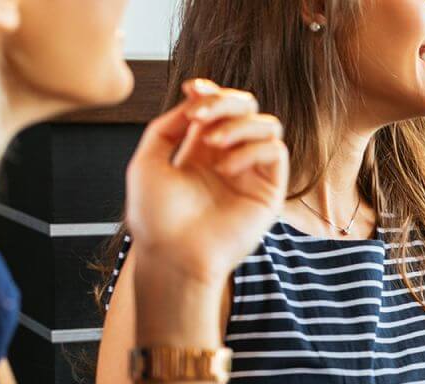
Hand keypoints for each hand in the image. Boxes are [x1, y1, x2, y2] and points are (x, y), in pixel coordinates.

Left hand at [124, 80, 288, 285]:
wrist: (173, 254)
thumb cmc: (155, 216)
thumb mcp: (148, 161)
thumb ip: (167, 126)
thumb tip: (194, 100)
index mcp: (201, 151)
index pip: (219, 108)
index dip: (210, 91)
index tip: (192, 88)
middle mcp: (229, 158)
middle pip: (246, 108)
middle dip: (224, 101)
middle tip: (201, 115)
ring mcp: (251, 174)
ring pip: (267, 124)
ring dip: (238, 125)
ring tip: (211, 144)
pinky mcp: (269, 191)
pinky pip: (276, 151)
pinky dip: (252, 149)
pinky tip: (226, 168)